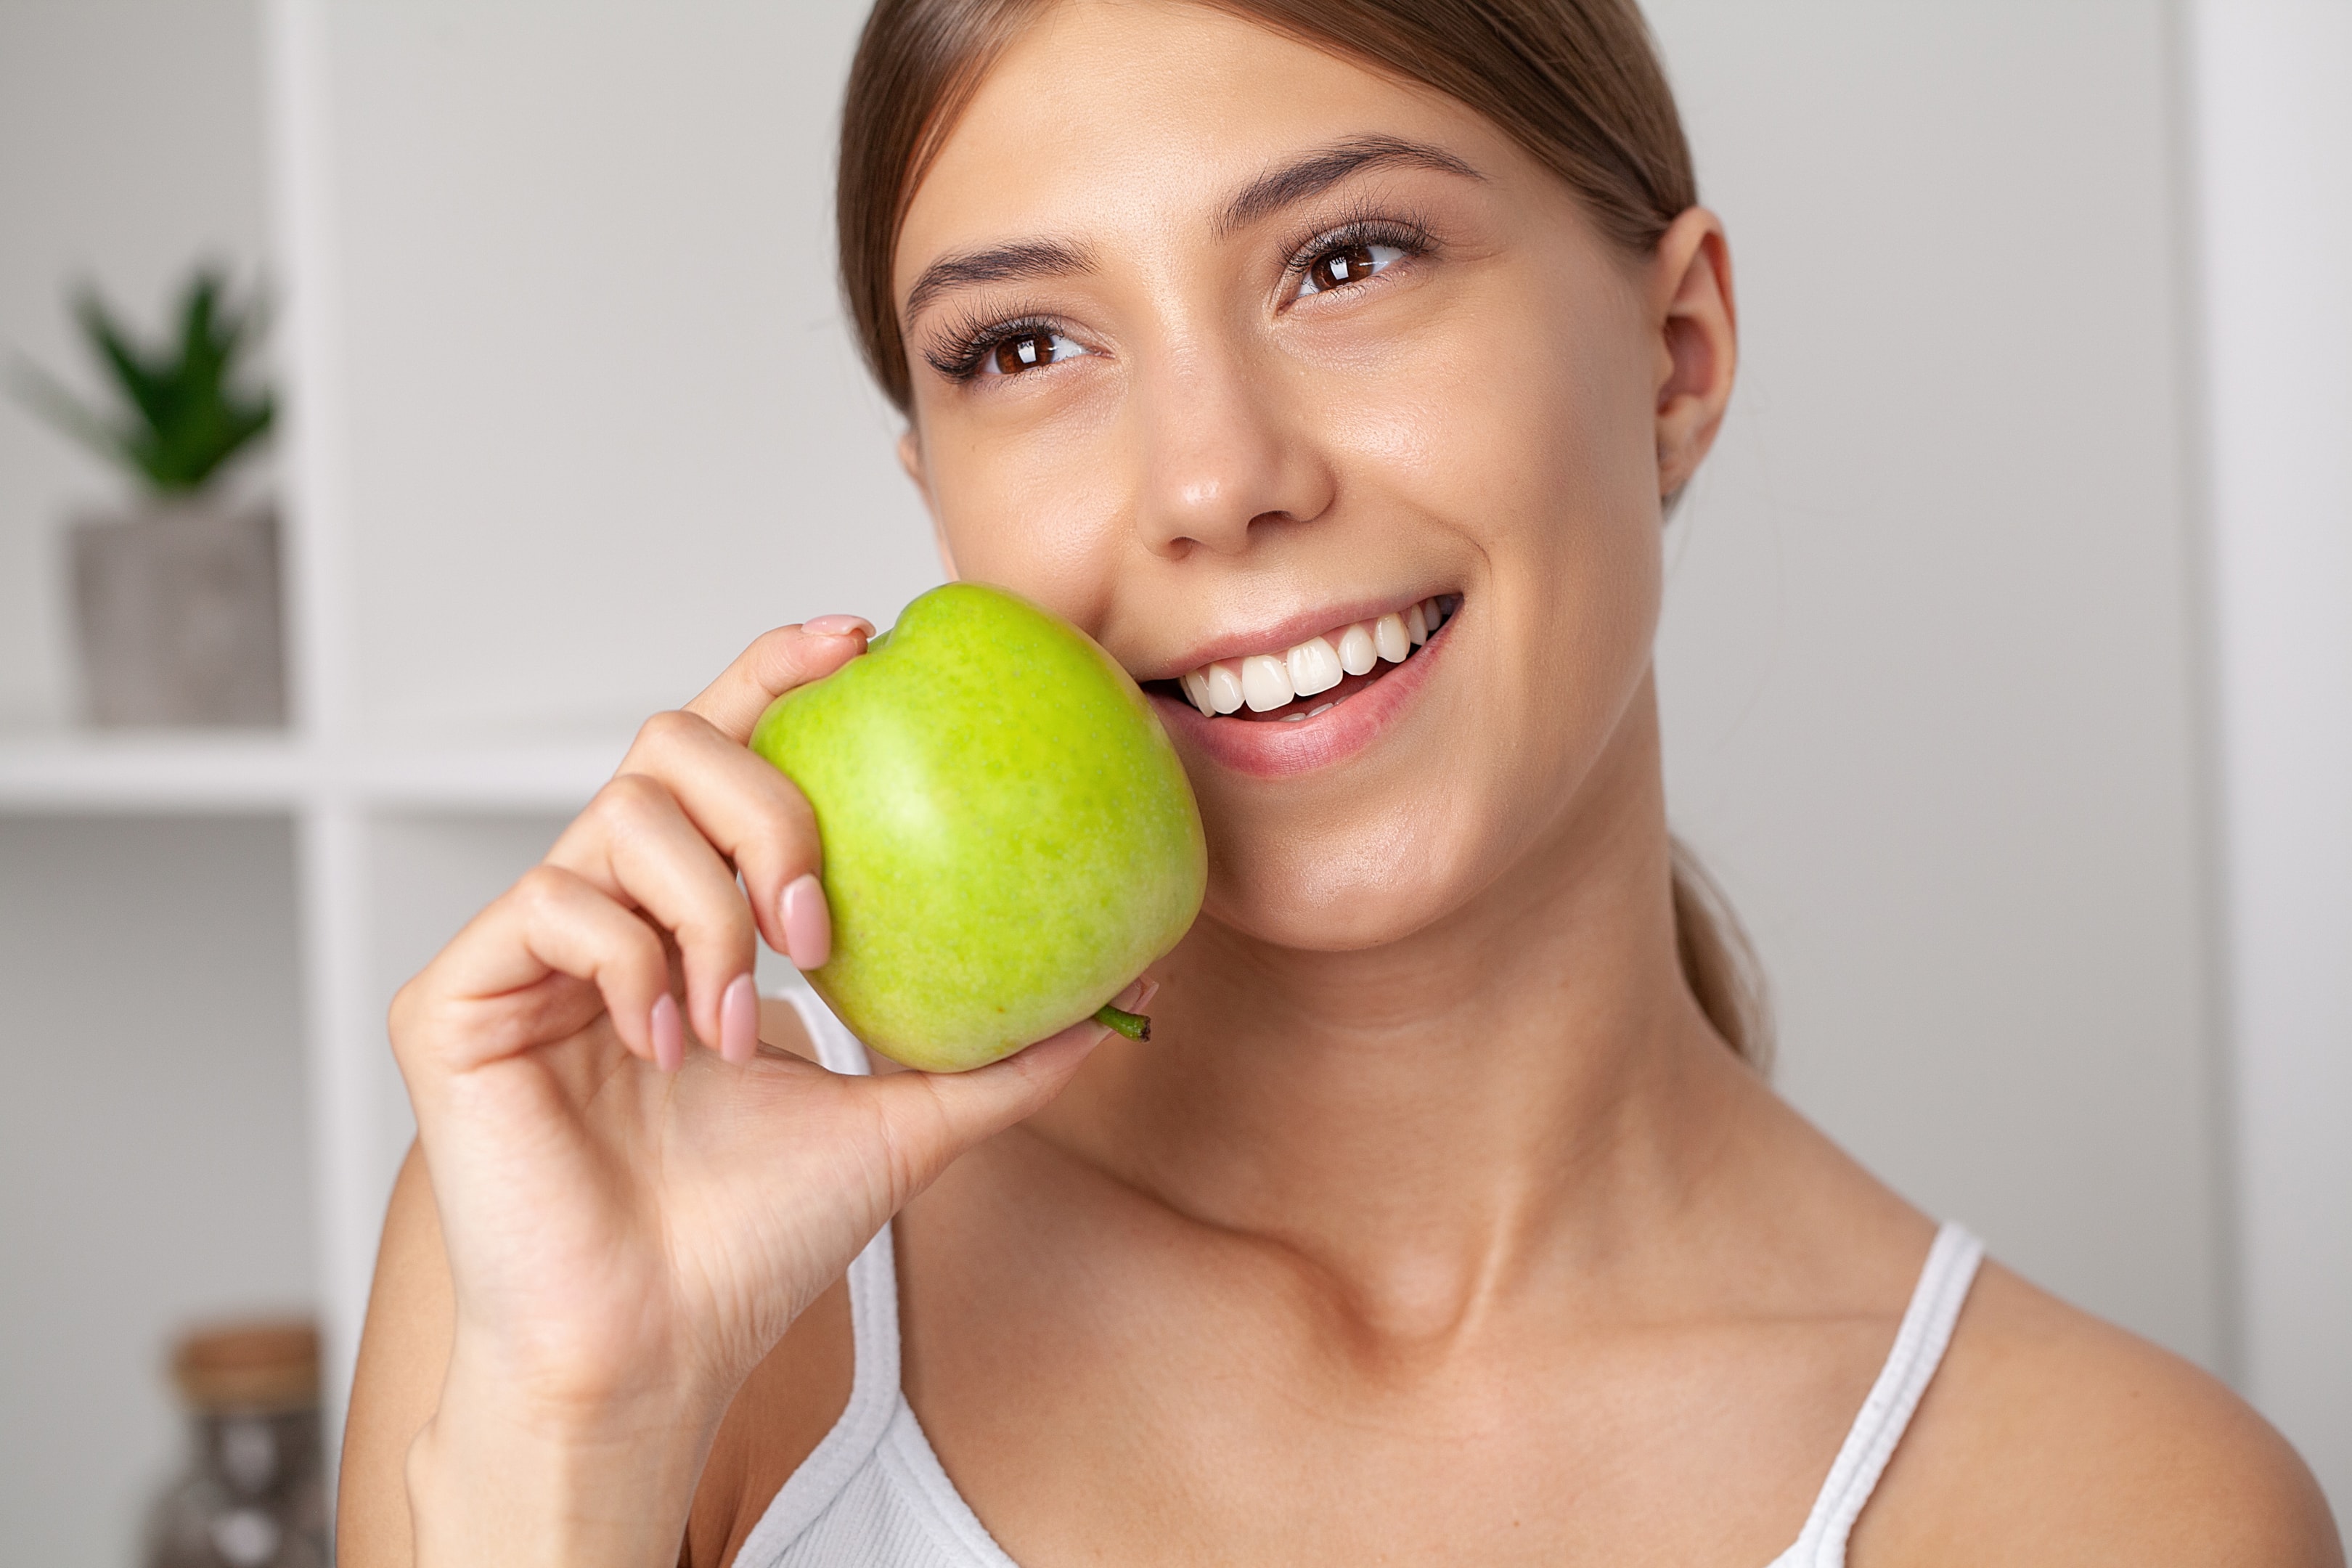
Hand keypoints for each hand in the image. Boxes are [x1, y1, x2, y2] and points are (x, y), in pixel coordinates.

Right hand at [388, 618, 1120, 1566]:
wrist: (656, 1346)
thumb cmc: (757, 1241)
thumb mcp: (909, 1123)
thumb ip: (1008, 1054)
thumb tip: (1131, 996)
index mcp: (695, 915)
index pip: (728, 751)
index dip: (780, 672)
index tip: (864, 641)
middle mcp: (609, 909)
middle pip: (672, 745)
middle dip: (766, 806)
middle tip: (819, 925)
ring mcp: (527, 949)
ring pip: (618, 815)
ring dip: (709, 911)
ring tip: (741, 1022)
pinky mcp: (455, 996)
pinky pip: (550, 901)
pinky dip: (630, 959)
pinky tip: (664, 1041)